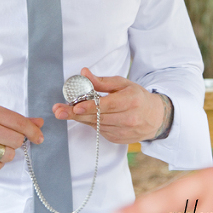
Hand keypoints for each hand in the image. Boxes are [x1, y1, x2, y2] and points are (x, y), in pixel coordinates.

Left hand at [52, 68, 167, 143]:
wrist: (154, 118)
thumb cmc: (138, 97)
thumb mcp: (124, 84)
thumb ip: (102, 81)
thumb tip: (84, 73)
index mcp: (132, 101)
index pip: (108, 105)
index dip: (90, 107)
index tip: (76, 107)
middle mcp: (128, 118)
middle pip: (98, 117)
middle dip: (75, 114)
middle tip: (58, 111)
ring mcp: (123, 131)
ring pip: (96, 125)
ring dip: (80, 118)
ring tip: (65, 112)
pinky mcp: (118, 139)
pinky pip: (99, 131)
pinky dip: (91, 123)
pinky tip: (88, 116)